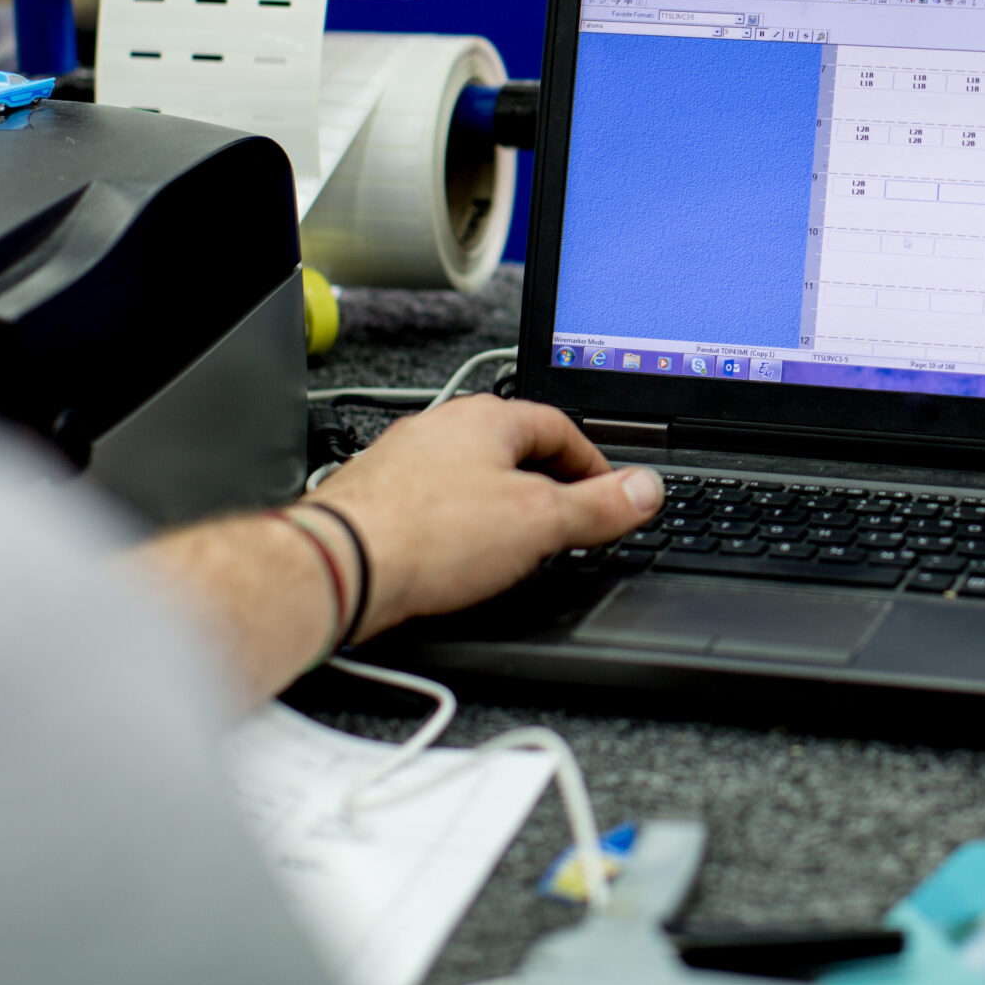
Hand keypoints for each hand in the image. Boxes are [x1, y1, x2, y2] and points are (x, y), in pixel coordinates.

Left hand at [310, 395, 661, 638]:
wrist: (339, 567)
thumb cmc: (425, 535)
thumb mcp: (538, 523)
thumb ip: (598, 507)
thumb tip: (645, 490)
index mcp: (486, 418)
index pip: (559, 426)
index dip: (593, 463)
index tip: (608, 494)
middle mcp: (441, 428)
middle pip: (513, 449)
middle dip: (547, 485)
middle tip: (571, 521)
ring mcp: (404, 462)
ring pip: (470, 477)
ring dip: (501, 506)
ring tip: (518, 544)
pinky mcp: (376, 499)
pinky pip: (434, 505)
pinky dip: (459, 527)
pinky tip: (460, 560)